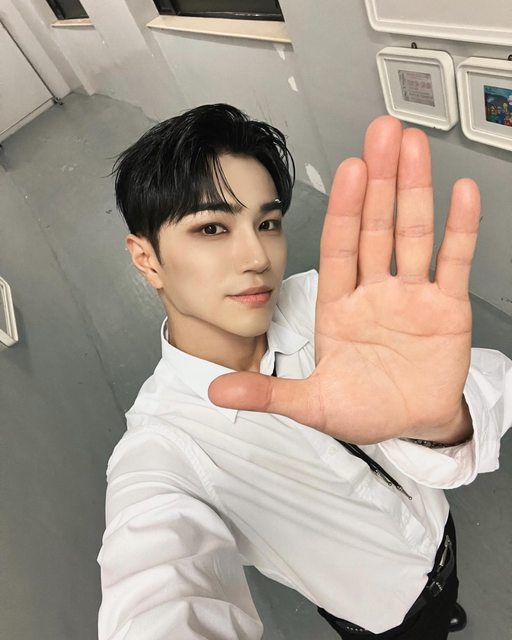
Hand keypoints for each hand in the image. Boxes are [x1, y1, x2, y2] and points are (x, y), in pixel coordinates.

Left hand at [208, 116, 479, 443]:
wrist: (410, 427)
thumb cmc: (363, 410)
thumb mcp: (311, 403)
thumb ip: (268, 392)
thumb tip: (216, 390)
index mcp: (338, 306)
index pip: (339, 247)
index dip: (345, 209)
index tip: (348, 170)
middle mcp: (374, 292)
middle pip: (377, 227)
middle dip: (380, 181)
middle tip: (382, 135)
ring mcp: (411, 296)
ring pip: (412, 234)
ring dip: (415, 190)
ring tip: (414, 147)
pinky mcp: (447, 308)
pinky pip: (453, 262)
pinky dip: (460, 229)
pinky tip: (460, 194)